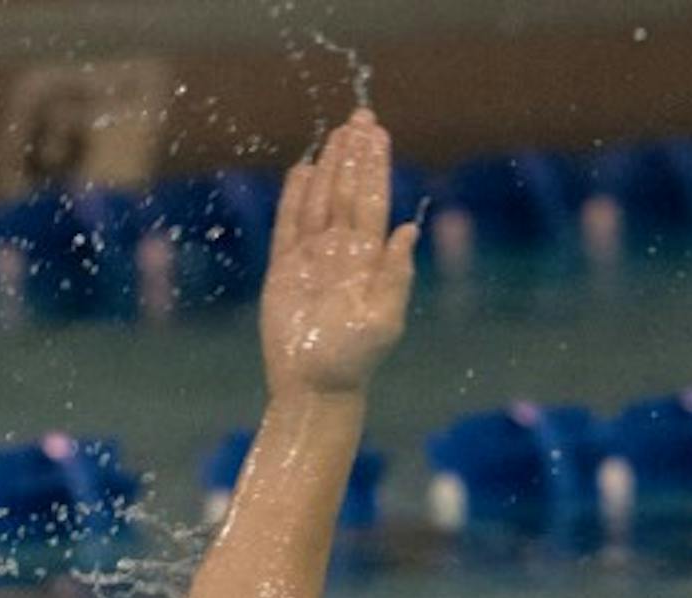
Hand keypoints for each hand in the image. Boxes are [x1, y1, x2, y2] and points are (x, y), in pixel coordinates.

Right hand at [260, 109, 418, 399]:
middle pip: (347, 192)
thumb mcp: (384, 320)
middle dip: (354, 156)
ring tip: (337, 133)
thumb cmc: (354, 360)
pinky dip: (293, 197)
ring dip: (328, 167)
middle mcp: (341, 253)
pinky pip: (288, 225)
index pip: (372, 202)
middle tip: (360, 117)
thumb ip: (396, 275)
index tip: (377, 133)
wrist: (314, 386)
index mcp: (368, 260)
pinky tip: (301, 170)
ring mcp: (311, 259)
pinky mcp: (282, 271)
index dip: (375, 167)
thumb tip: (408, 230)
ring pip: (320, 201)